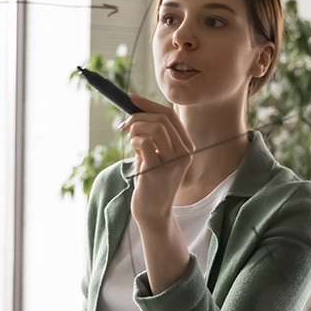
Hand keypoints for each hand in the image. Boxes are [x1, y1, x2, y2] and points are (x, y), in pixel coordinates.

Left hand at [121, 93, 193, 225]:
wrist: (153, 212)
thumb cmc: (151, 182)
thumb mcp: (155, 156)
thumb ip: (150, 137)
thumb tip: (133, 114)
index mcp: (186, 146)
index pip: (170, 115)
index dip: (148, 104)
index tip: (130, 98)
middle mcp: (185, 153)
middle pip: (162, 119)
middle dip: (138, 116)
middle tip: (124, 126)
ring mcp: (174, 162)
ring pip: (156, 128)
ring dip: (136, 128)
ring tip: (129, 139)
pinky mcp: (159, 171)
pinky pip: (144, 144)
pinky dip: (134, 142)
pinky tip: (133, 152)